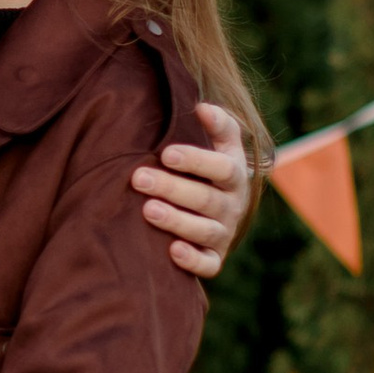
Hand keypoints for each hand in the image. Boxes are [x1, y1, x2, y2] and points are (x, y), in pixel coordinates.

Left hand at [132, 100, 250, 279]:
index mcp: (234, 175)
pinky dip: (192, 261)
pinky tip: (171, 251)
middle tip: (138, 177)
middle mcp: (232, 206)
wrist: (219, 212)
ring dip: (177, 221)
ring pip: (205, 231)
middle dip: (172, 187)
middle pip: (206, 199)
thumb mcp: (221, 145)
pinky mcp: (214, 258)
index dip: (196, 160)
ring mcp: (224, 234)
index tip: (166, 153)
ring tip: (148, 209)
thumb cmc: (207, 170)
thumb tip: (201, 107)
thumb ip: (218, 125)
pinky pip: (208, 265)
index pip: (222, 167)